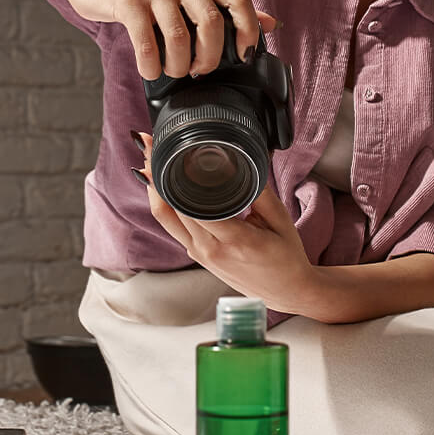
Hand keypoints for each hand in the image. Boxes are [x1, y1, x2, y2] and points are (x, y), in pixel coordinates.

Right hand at [55, 0, 277, 79]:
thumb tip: (269, 23)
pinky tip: (150, 70)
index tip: (244, 56)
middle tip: (200, 71)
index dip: (247, 31)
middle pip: (211, 21)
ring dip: (178, 65)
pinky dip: (151, 65)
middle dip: (210, 57)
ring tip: (172, 72)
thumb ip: (222, 5)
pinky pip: (147, 41)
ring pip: (179, 36)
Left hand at [133, 132, 319, 314]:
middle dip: (156, 174)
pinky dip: (164, 203)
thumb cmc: (286, 256)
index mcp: (234, 240)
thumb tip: (244, 158)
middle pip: (170, 208)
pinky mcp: (197, 256)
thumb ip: (259, 190)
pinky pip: (172, 226)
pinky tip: (161, 183)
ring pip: (164, 218)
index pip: (193, 206)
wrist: (285, 290)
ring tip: (147, 159)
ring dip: (152, 188)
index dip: (174, 177)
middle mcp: (210, 249)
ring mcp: (200, 254)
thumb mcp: (280, 219)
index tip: (167, 151)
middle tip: (149, 144)